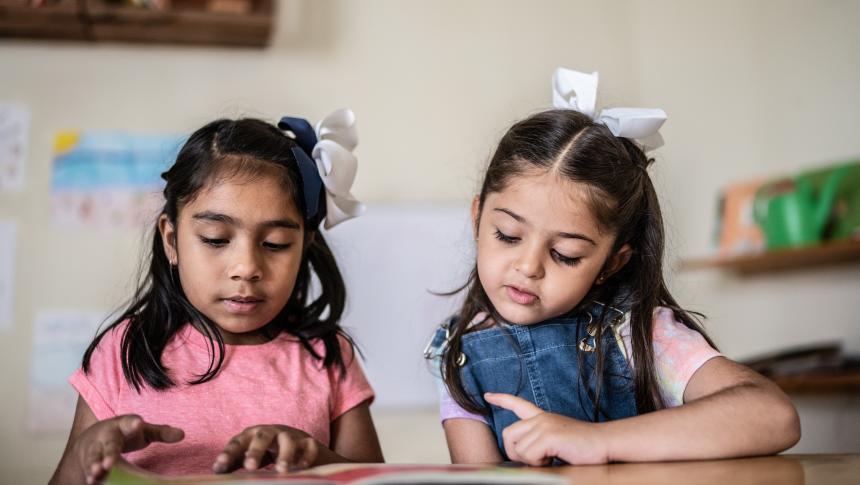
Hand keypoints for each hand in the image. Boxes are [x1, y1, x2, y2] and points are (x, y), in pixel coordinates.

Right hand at [72, 414, 183, 483]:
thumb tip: (183, 434)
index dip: (133, 423)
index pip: (128, 422)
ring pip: (94, 458)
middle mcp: (106, 436)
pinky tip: (92, 482)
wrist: (92, 437)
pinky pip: (87, 469)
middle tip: (109, 463)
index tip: (138, 423)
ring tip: (96, 474)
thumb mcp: (143, 431)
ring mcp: (94, 449)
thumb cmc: (125, 433)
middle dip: (109, 453)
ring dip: (94, 466)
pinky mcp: (87, 462)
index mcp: (123, 424)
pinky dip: (89, 476)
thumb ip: (161, 433)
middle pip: (109, 444)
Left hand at [213, 425, 319, 473]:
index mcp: (253, 435)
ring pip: (288, 441)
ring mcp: (291, 436)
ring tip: (281, 470)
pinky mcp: (308, 443)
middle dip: (255, 450)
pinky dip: (306, 456)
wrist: (301, 444)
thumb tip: (217, 471)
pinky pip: (308, 446)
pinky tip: (301, 468)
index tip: (220, 466)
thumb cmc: (269, 451)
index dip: (229, 453)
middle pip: (262, 436)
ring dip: (285, 454)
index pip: (239, 442)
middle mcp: (272, 433)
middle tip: (250, 466)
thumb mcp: (251, 455)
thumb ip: (235, 462)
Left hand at [485, 392, 609, 465]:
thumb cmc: (584, 447)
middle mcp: (541, 418)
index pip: (518, 404)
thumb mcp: (558, 439)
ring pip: (519, 449)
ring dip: (532, 461)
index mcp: (543, 417)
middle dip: (515, 452)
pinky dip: (539, 463)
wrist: (605, 443)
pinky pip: (530, 455)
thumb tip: (524, 455)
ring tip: (550, 458)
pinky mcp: (549, 435)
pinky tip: (553, 458)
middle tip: (534, 460)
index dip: (501, 399)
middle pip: (508, 434)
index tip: (487, 395)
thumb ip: (540, 440)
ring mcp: (544, 425)